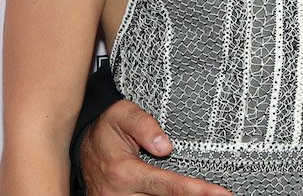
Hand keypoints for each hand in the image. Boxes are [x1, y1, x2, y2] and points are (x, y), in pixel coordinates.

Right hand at [80, 99, 232, 195]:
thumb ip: (145, 126)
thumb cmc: (105, 127)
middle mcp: (119, 194)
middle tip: (219, 195)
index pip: (169, 187)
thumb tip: (166, 146)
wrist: (80, 142)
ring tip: (202, 193)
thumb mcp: (122, 114)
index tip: (221, 194)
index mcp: (124, 172)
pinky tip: (180, 195)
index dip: (198, 191)